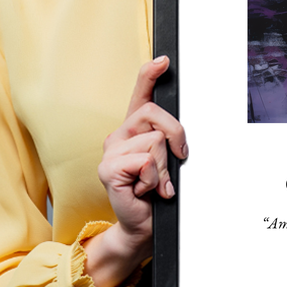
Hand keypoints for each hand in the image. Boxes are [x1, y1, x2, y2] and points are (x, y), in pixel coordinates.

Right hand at [83, 56, 187, 286]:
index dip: (150, 74)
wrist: (143, 225)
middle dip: (176, 136)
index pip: (140, 94)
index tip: (164, 60)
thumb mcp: (168, 161)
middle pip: (155, 114)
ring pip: (155, 141)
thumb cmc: (156, 193)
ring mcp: (111, 151)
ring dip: (164, 167)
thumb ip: (169, 141)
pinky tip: (145, 190)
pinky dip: (154, 179)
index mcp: (134, 129)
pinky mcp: (108, 169)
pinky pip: (145, 161)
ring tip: (155, 183)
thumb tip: (178, 133)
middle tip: (176, 160)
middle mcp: (119, 135)